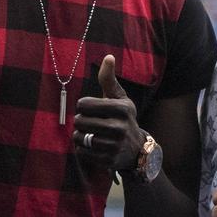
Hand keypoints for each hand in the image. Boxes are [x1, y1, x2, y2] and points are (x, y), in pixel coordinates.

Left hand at [73, 55, 145, 171]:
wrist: (136, 149)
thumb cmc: (122, 118)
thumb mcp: (119, 98)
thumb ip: (109, 79)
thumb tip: (108, 56)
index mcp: (122, 108)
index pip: (84, 104)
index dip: (83, 105)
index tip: (90, 108)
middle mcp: (120, 127)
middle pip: (80, 121)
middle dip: (80, 120)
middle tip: (89, 122)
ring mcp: (115, 145)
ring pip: (79, 137)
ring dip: (80, 135)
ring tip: (89, 133)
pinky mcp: (108, 160)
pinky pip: (82, 152)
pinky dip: (82, 148)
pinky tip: (92, 145)